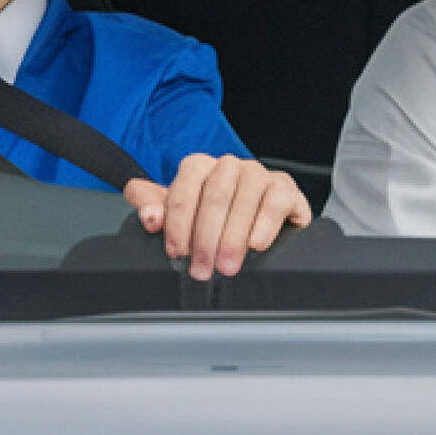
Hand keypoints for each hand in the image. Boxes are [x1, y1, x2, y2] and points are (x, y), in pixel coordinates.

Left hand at [123, 154, 311, 282]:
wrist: (255, 219)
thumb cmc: (209, 217)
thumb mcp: (175, 213)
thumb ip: (150, 207)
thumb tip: (150, 217)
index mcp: (199, 166)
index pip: (185, 188)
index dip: (179, 223)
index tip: (177, 251)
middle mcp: (229, 165)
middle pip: (216, 196)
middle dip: (206, 238)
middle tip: (202, 269)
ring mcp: (259, 174)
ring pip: (246, 199)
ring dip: (234, 238)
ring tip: (226, 266)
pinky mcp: (285, 188)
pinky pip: (276, 202)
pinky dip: (265, 225)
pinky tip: (255, 245)